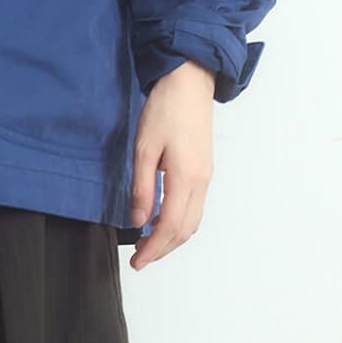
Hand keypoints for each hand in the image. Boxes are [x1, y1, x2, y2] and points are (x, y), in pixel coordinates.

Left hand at [129, 60, 214, 270]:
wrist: (190, 80)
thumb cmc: (166, 109)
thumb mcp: (143, 149)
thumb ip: (142, 189)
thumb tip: (139, 221)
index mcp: (186, 177)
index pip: (170, 226)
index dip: (152, 249)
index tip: (136, 262)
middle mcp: (201, 181)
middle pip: (184, 231)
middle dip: (161, 250)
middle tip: (138, 259)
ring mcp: (205, 177)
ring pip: (192, 222)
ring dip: (171, 239)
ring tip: (147, 245)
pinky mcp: (204, 171)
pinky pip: (194, 208)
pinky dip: (179, 224)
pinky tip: (161, 222)